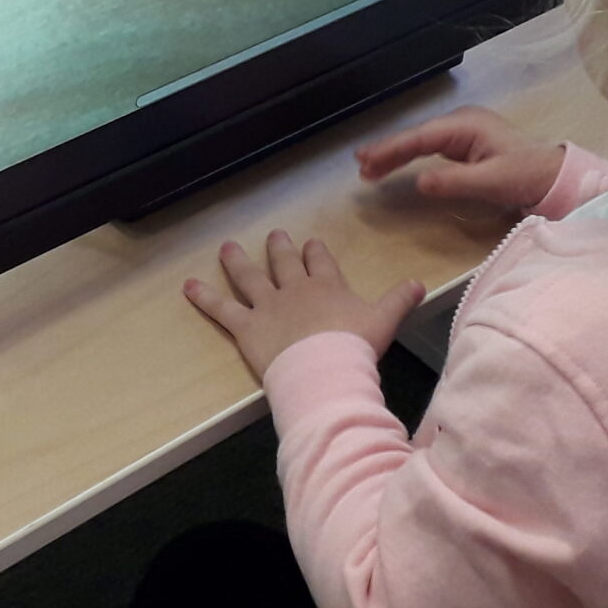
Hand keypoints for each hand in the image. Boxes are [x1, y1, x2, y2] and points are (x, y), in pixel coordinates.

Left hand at [185, 230, 424, 383]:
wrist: (326, 371)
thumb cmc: (356, 348)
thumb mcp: (385, 321)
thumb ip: (400, 299)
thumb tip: (420, 282)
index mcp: (327, 286)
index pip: (321, 262)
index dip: (316, 252)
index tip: (312, 242)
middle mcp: (295, 290)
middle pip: (285, 263)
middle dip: (279, 249)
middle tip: (274, 236)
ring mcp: (268, 306)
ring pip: (249, 278)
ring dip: (237, 262)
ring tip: (226, 247)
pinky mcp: (246, 327)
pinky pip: (221, 309)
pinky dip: (203, 297)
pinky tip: (187, 286)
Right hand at [356, 106, 566, 210]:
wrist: (554, 176)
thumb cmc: (527, 176)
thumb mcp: (491, 182)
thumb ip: (454, 181)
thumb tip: (419, 182)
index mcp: (466, 126)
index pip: (420, 138)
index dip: (392, 149)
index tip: (367, 160)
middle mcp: (461, 123)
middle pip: (416, 137)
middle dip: (388, 150)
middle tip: (360, 166)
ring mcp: (463, 132)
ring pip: (421, 142)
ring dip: (396, 154)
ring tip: (368, 168)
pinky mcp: (465, 144)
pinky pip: (430, 148)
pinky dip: (411, 157)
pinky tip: (395, 164)